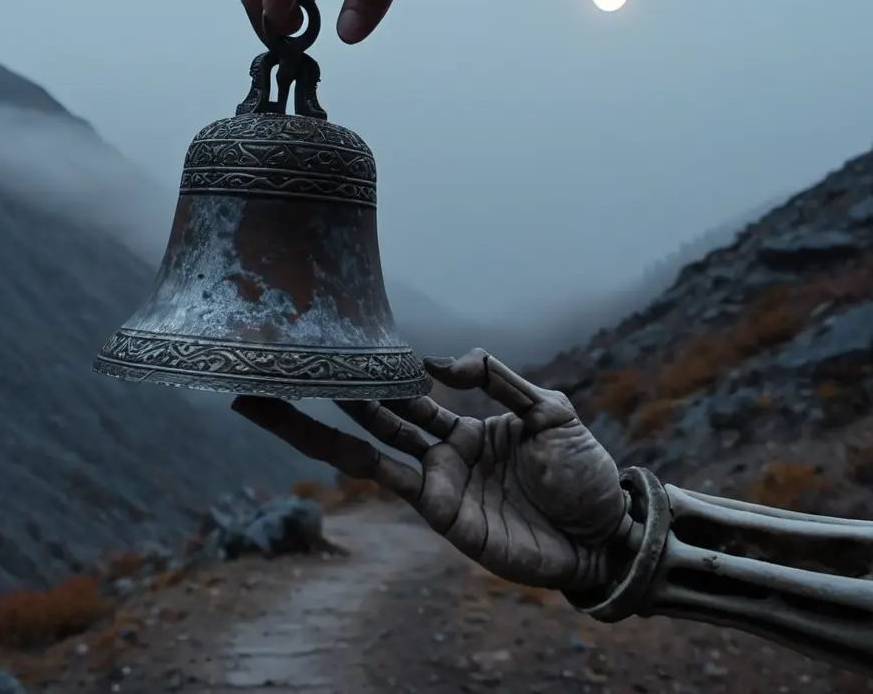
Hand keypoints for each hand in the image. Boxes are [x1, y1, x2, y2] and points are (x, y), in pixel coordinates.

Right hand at [232, 348, 630, 592]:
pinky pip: (388, 478)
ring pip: (360, 448)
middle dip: (325, 392)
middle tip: (276, 361)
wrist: (608, 533)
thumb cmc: (585, 474)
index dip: (375, 370)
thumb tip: (437, 363)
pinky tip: (322, 437)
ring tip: (264, 400)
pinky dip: (352, 456)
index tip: (337, 339)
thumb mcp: (550, 410)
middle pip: (370, 418)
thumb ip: (498, 379)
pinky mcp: (438, 514)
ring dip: (310, 425)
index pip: (408, 393)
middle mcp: (440, 454)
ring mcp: (434, 484)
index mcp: (466, 427)